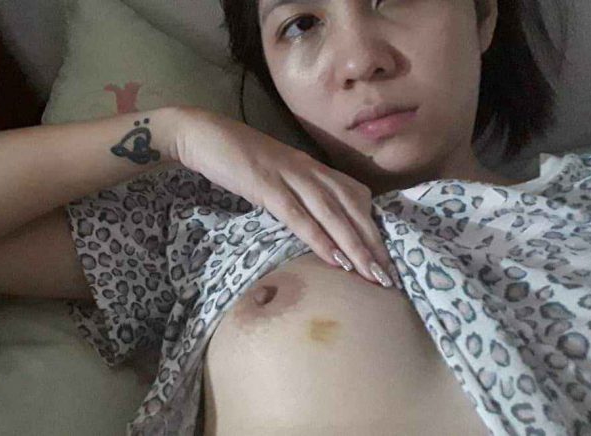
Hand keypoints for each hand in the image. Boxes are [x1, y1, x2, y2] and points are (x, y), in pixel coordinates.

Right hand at [172, 106, 399, 288]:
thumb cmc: (232, 155)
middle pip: (351, 207)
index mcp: (310, 166)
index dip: (372, 225)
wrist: (200, 133)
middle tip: (390, 276)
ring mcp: (288, 176)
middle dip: (373, 243)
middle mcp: (307, 169)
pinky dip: (320, 239)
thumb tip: (308, 220)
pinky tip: (335, 260)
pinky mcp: (266, 186)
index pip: (353, 195)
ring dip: (355, 247)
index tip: (385, 255)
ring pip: (332, 214)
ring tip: (373, 276)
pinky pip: (299, 217)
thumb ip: (292, 191)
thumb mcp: (271, 173)